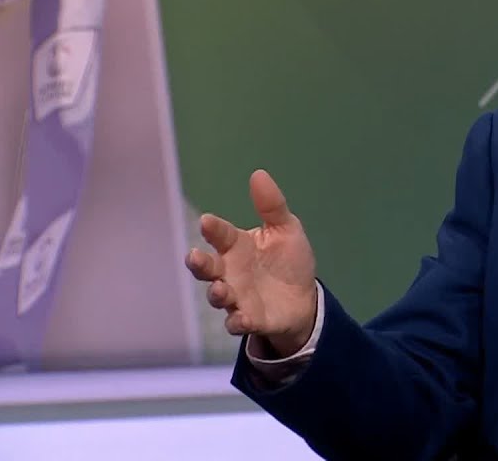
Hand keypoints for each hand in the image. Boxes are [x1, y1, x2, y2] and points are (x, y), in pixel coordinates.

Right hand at [184, 169, 317, 356]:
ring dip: (217, 294)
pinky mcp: (251, 319)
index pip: (220, 235)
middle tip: (194, 257)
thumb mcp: (286, 229)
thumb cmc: (288, 260)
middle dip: (199, 263)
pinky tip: (241, 318)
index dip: (213, 228)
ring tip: (220, 289)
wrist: (304, 297)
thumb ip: (272, 206)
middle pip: (207, 267)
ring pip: (218, 296)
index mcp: (237, 246)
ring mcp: (238, 297)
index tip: (207, 221)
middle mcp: (230, 272)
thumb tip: (258, 173)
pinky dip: (237, 321)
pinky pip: (238, 322)